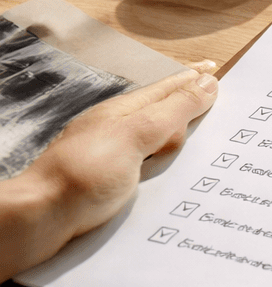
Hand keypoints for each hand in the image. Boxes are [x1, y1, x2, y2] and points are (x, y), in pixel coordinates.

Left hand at [0, 63, 218, 281]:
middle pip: (162, 113)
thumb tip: (206, 84)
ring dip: (180, 136)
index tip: (212, 68)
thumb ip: (173, 111)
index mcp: (124, 112)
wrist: (41, 219)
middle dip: (188, 104)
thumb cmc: (82, 174)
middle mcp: (118, 132)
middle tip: (215, 97)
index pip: (167, 89)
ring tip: (201, 133)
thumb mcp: (135, 135)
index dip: (191, 79)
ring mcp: (113, 158)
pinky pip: (148, 166)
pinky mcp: (111, 184)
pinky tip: (174, 171)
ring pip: (155, 141)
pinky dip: (167, 163)